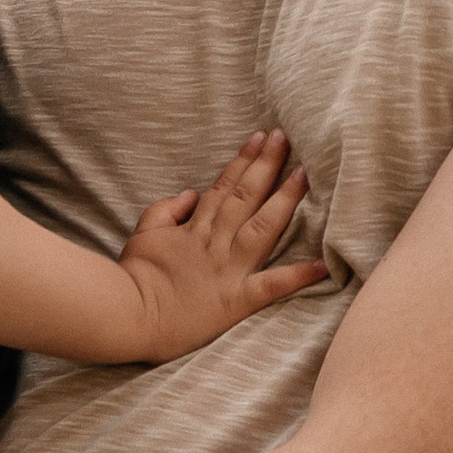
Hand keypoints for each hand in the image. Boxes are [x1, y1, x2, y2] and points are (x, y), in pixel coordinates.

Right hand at [116, 129, 327, 361]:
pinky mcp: (237, 300)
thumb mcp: (143, 234)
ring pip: (261, 227)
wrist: (129, 315)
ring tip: (305, 175)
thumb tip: (190, 194)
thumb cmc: (135, 277)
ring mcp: (228, 270)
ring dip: (284, 200)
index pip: (223, 187)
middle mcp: (215, 243)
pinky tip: (323, 265)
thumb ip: (166, 210)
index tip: (260, 137)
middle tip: (285, 138)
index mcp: (195, 229)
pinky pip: (272, 286)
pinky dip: (298, 276)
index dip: (243, 161)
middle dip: (267, 165)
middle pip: (245, 197)